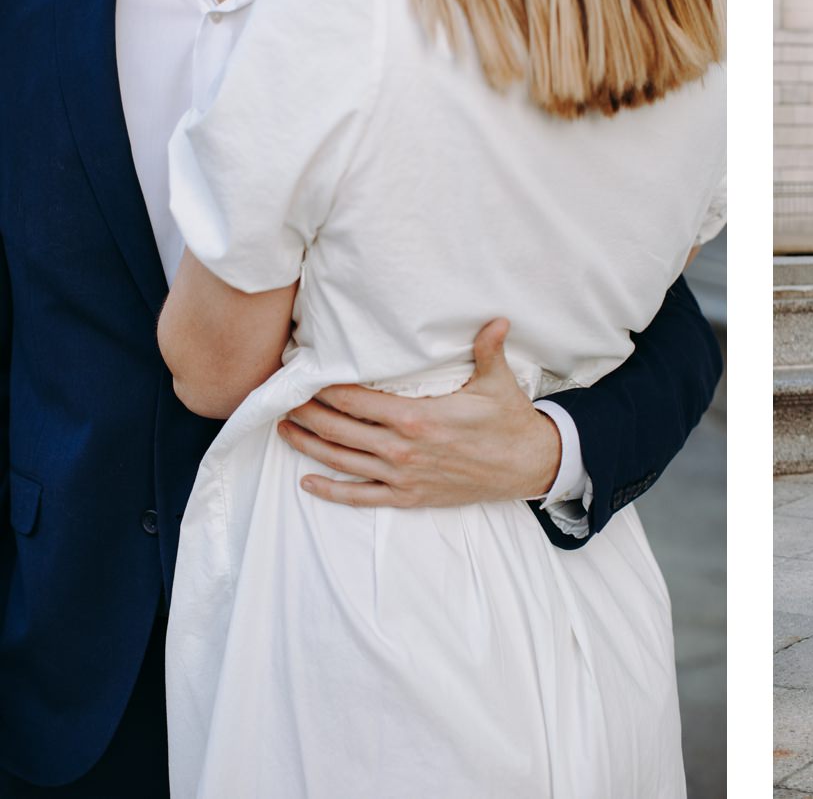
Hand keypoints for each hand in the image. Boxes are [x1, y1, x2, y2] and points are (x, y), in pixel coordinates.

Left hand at [278, 318, 562, 507]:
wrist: (527, 466)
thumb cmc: (509, 421)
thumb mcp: (498, 382)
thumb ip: (487, 349)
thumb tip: (496, 318)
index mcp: (416, 417)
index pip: (354, 400)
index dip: (322, 388)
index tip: (300, 375)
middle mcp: (401, 448)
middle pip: (338, 428)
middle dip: (305, 413)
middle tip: (281, 399)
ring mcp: (403, 476)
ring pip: (342, 460)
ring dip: (308, 445)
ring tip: (284, 429)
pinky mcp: (409, 496)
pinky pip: (361, 497)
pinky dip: (332, 491)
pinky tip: (309, 482)